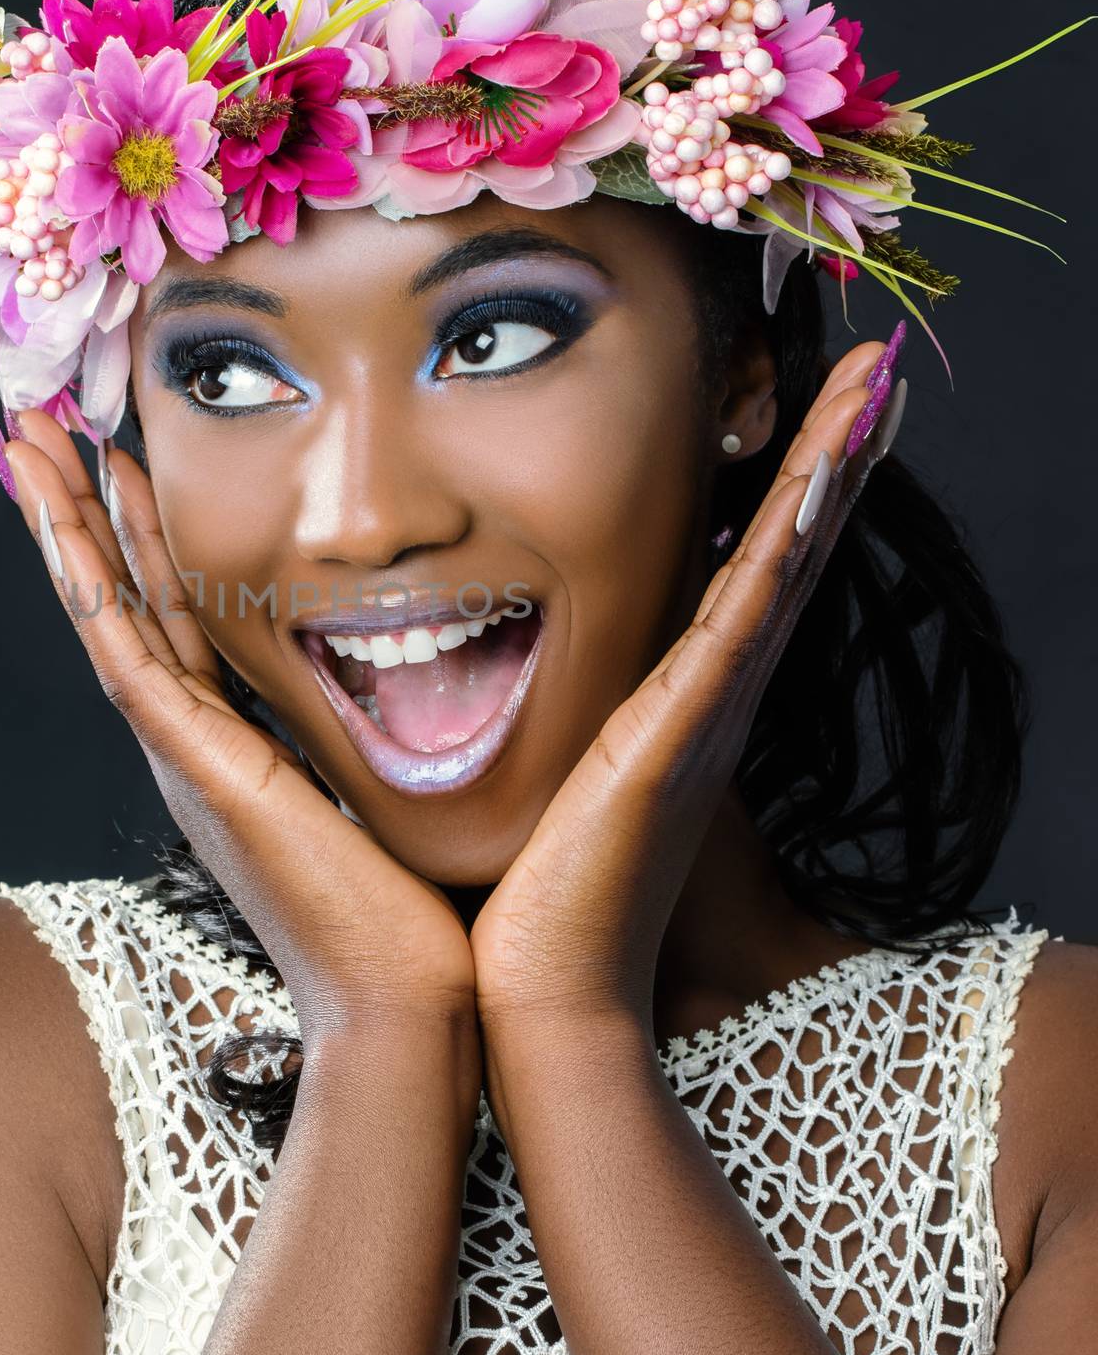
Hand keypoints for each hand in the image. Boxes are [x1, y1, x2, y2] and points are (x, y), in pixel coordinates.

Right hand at [1, 412, 476, 1040]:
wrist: (406, 1002)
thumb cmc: (411, 904)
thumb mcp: (379, 778)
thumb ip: (362, 718)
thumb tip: (402, 657)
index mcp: (229, 738)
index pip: (168, 608)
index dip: (134, 528)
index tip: (117, 451)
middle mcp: (190, 738)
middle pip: (120, 596)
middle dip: (79, 505)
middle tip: (37, 420)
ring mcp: (184, 752)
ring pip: (106, 611)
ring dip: (64, 521)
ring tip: (23, 436)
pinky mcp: (199, 767)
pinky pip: (127, 653)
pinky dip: (89, 583)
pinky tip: (61, 516)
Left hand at [468, 336, 901, 1025]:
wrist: (537, 982)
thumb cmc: (532, 886)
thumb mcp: (543, 767)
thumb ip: (543, 709)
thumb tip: (482, 659)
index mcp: (674, 699)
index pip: (740, 570)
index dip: (782, 492)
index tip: (807, 412)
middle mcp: (709, 696)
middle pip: (784, 552)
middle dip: (826, 459)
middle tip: (871, 371)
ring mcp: (707, 711)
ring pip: (781, 566)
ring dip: (826, 472)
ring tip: (870, 386)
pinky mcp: (684, 731)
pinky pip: (745, 617)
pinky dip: (784, 543)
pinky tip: (816, 475)